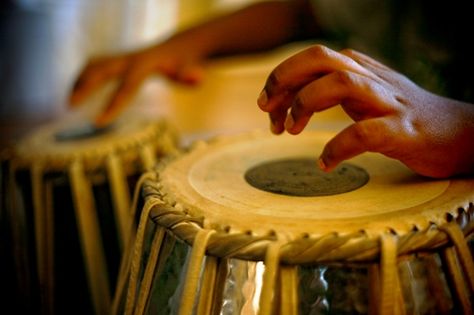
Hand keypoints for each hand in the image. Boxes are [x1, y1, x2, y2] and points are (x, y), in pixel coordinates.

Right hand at [69, 36, 206, 126]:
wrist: (178, 48)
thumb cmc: (184, 64)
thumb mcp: (191, 70)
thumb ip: (191, 76)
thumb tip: (197, 79)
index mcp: (144, 66)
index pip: (126, 89)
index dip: (112, 106)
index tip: (97, 123)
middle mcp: (129, 59)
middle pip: (100, 71)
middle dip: (84, 87)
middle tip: (69, 106)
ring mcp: (121, 57)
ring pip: (93, 65)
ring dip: (79, 81)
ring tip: (68, 102)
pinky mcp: (118, 59)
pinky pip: (94, 65)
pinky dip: (83, 77)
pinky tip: (77, 92)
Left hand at [257, 45, 473, 177]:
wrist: (460, 134)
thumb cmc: (402, 118)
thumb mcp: (363, 97)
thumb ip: (330, 92)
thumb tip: (287, 101)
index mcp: (358, 70)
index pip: (310, 59)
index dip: (281, 79)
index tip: (266, 107)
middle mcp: (371, 79)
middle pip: (319, 58)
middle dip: (284, 80)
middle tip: (267, 110)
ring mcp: (387, 102)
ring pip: (340, 84)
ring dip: (306, 104)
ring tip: (291, 131)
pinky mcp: (402, 130)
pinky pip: (364, 134)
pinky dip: (338, 148)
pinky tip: (324, 164)